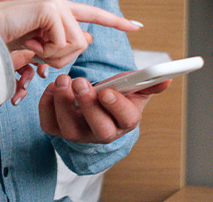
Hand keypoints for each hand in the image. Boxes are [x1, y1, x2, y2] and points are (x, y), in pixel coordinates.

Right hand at [0, 0, 137, 69]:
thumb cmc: (6, 40)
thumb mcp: (40, 48)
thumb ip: (63, 44)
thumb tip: (88, 39)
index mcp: (58, 9)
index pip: (93, 14)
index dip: (116, 22)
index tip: (137, 26)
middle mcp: (60, 1)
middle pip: (82, 43)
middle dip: (60, 56)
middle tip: (37, 50)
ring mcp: (56, 3)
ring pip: (74, 44)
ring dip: (52, 54)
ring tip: (32, 45)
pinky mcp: (50, 8)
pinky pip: (62, 42)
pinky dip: (45, 50)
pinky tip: (30, 42)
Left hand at [38, 73, 170, 143]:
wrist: (95, 105)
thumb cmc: (118, 94)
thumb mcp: (135, 87)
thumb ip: (149, 82)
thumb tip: (166, 78)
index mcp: (126, 121)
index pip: (125, 119)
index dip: (116, 106)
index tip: (107, 91)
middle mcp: (103, 133)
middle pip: (98, 128)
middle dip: (88, 105)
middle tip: (80, 82)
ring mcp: (80, 134)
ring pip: (70, 129)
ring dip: (63, 104)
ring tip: (62, 81)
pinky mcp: (59, 130)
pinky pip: (49, 124)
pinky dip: (46, 106)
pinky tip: (51, 88)